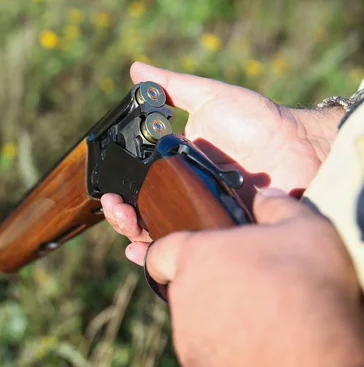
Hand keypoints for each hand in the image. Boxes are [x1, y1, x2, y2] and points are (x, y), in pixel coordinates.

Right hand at [101, 62, 344, 260]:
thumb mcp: (211, 98)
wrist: (299, 146)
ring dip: (136, 238)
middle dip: (122, 217)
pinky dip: (164, 256)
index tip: (108, 193)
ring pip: (159, 235)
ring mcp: (200, 215)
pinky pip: (190, 249)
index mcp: (174, 167)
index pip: (137, 186)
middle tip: (118, 210)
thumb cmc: (257, 120)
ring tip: (129, 230)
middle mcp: (183, 194)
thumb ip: (174, 88)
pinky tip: (147, 255)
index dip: (118, 193)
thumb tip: (137, 70)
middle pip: (142, 214)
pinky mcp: (219, 233)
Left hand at [143, 189, 363, 366]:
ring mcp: (188, 335)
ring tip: (256, 318)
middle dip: (207, 285)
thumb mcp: (305, 230)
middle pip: (183, 286)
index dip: (169, 253)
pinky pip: (207, 353)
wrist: (316, 363)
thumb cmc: (307, 287)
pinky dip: (223, 349)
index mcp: (195, 256)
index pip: (159, 251)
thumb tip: (266, 197)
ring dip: (216, 317)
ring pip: (194, 320)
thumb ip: (277, 208)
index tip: (188, 258)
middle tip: (244, 288)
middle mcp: (182, 294)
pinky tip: (255, 346)